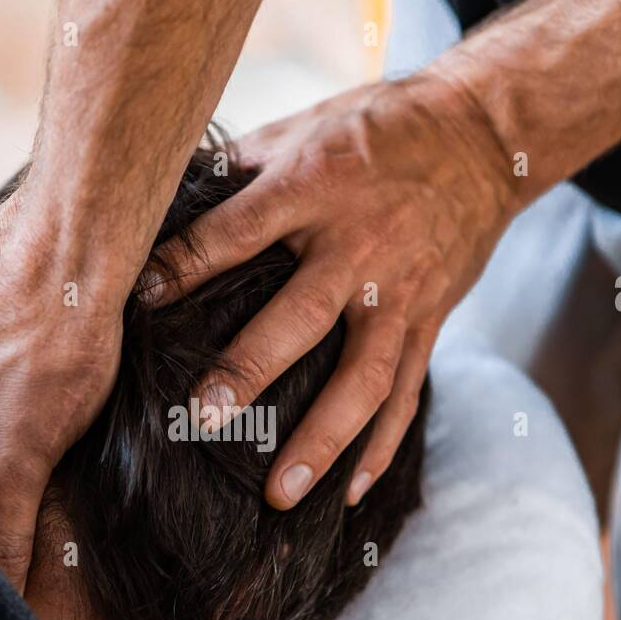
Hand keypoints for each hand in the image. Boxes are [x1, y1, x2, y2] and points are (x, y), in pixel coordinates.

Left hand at [148, 72, 517, 508]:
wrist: (482, 135)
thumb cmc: (377, 128)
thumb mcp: (305, 125)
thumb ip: (241, 169)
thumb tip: (166, 202)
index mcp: (313, 188)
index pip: (235, 234)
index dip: (184, 268)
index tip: (138, 304)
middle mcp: (358, 247)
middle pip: (299, 318)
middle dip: (250, 371)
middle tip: (202, 420)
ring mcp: (400, 293)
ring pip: (362, 378)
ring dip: (323, 440)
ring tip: (280, 494)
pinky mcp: (430, 321)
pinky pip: (407, 393)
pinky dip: (381, 448)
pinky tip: (349, 493)